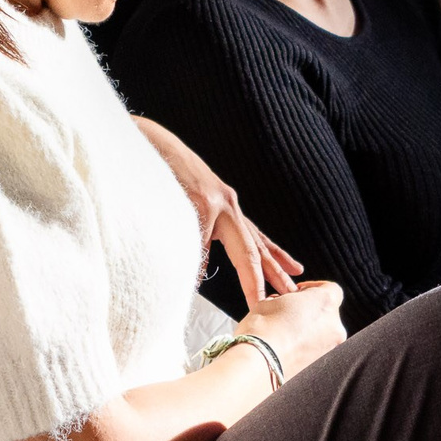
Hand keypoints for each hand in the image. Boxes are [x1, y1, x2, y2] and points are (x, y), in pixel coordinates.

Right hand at [133, 116, 301, 302]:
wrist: (148, 143)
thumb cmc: (165, 178)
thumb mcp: (189, 206)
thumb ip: (200, 234)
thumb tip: (200, 269)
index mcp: (227, 210)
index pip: (257, 240)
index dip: (276, 260)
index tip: (292, 279)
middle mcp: (228, 205)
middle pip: (257, 247)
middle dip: (274, 274)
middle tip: (290, 295)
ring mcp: (215, 202)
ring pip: (240, 245)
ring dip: (250, 275)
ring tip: (258, 297)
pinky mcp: (199, 199)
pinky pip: (201, 237)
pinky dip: (199, 259)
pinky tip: (197, 280)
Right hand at [239, 279, 346, 380]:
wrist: (259, 364)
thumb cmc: (263, 329)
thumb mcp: (270, 301)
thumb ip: (286, 300)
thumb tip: (284, 304)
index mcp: (325, 301)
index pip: (330, 289)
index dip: (313, 289)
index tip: (298, 294)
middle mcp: (334, 324)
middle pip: (328, 313)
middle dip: (311, 313)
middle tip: (289, 315)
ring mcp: (331, 348)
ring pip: (324, 334)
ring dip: (309, 332)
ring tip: (286, 335)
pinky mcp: (322, 366)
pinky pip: (317, 352)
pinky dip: (306, 349)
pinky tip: (288, 350)